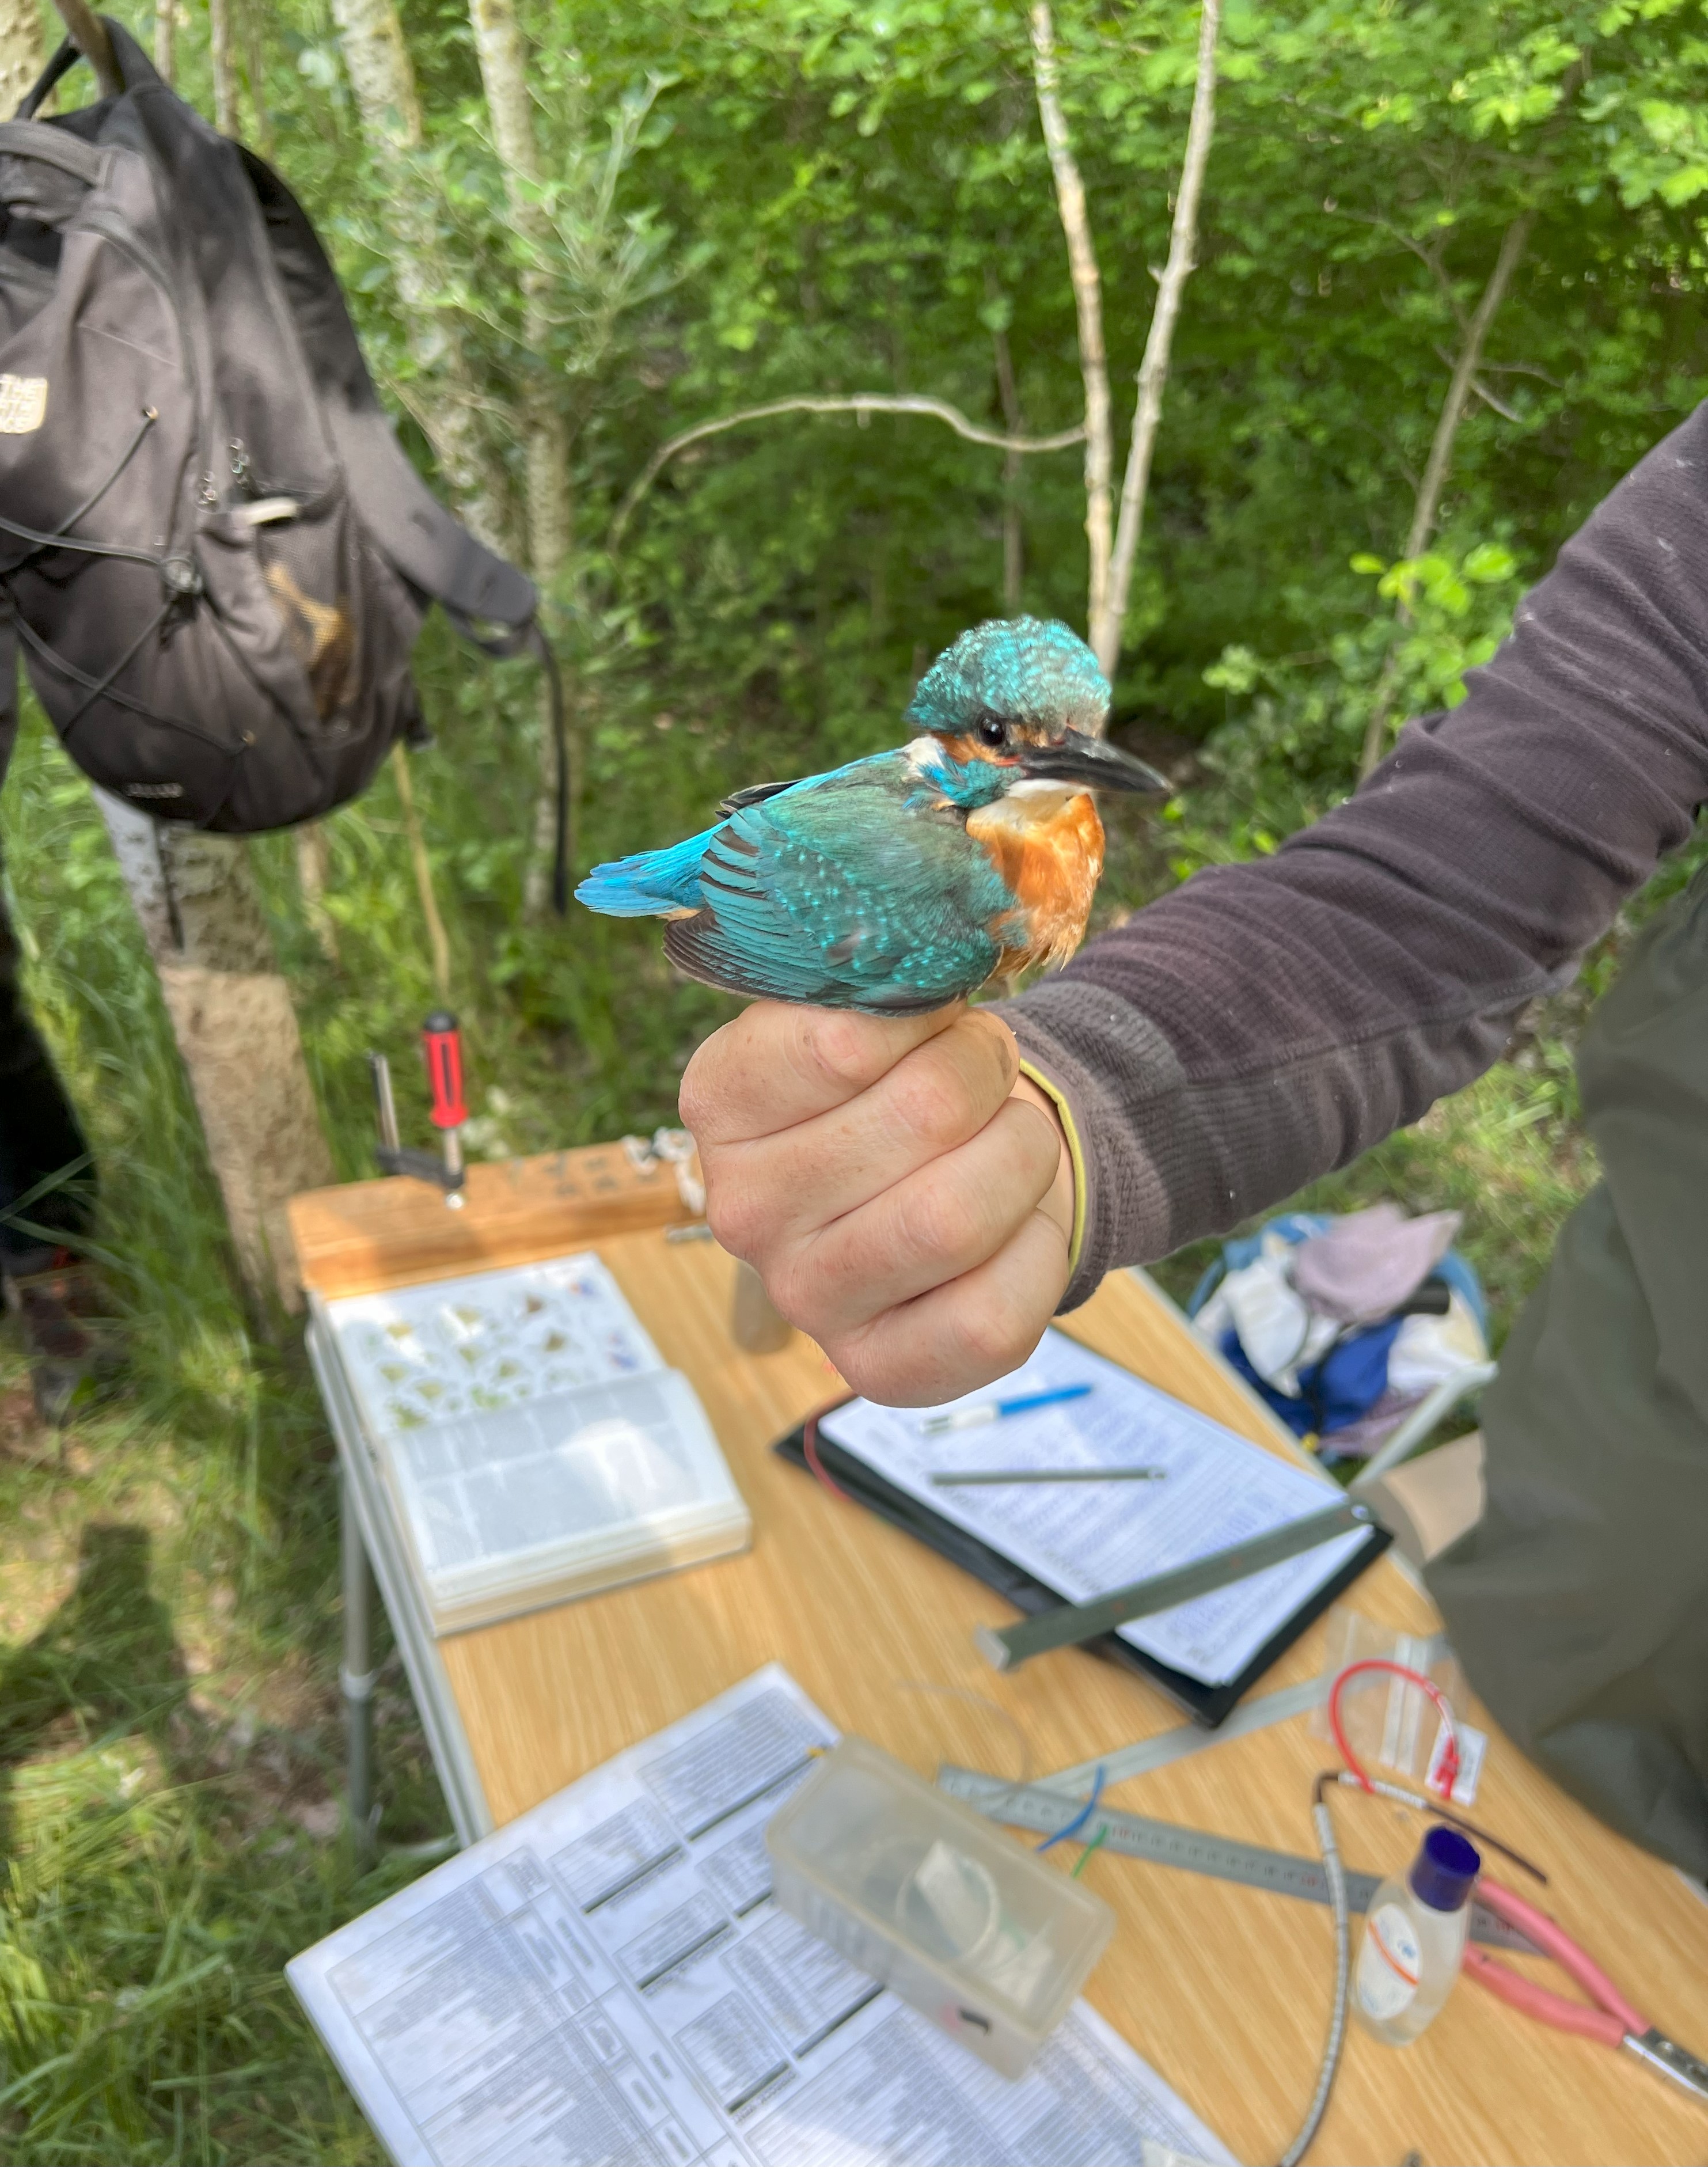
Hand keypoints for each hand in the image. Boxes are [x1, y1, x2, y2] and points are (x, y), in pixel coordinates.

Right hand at [679, 1000, 1073, 1404]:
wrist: (942, 1179)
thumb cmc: (899, 1085)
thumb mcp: (871, 1014)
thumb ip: (880, 991)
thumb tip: (930, 978)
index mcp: (723, 1102)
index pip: (842, 1042)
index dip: (929, 1019)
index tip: (943, 1019)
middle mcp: (742, 1209)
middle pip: (924, 1118)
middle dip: (988, 1077)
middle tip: (992, 1073)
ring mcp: (805, 1300)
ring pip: (957, 1218)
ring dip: (1020, 1157)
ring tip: (1010, 1141)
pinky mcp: (878, 1371)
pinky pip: (991, 1313)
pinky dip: (1035, 1252)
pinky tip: (1015, 1228)